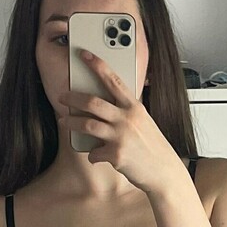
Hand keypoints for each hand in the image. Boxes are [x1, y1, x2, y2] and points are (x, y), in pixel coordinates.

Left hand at [68, 49, 184, 197]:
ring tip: (64, 122)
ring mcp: (121, 137)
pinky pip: (93, 152)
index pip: (114, 81)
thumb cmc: (153, 147)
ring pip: (87, 125)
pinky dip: (92, 155)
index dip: (97, 66)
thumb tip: (103, 108)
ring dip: (72, 123)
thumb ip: (126, 112)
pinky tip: (96, 155)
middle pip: (93, 102)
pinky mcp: (115, 155)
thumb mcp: (144, 122)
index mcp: (134, 107)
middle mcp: (127, 119)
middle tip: (62, 96)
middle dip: (73, 98)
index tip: (84, 55)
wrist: (164, 171)